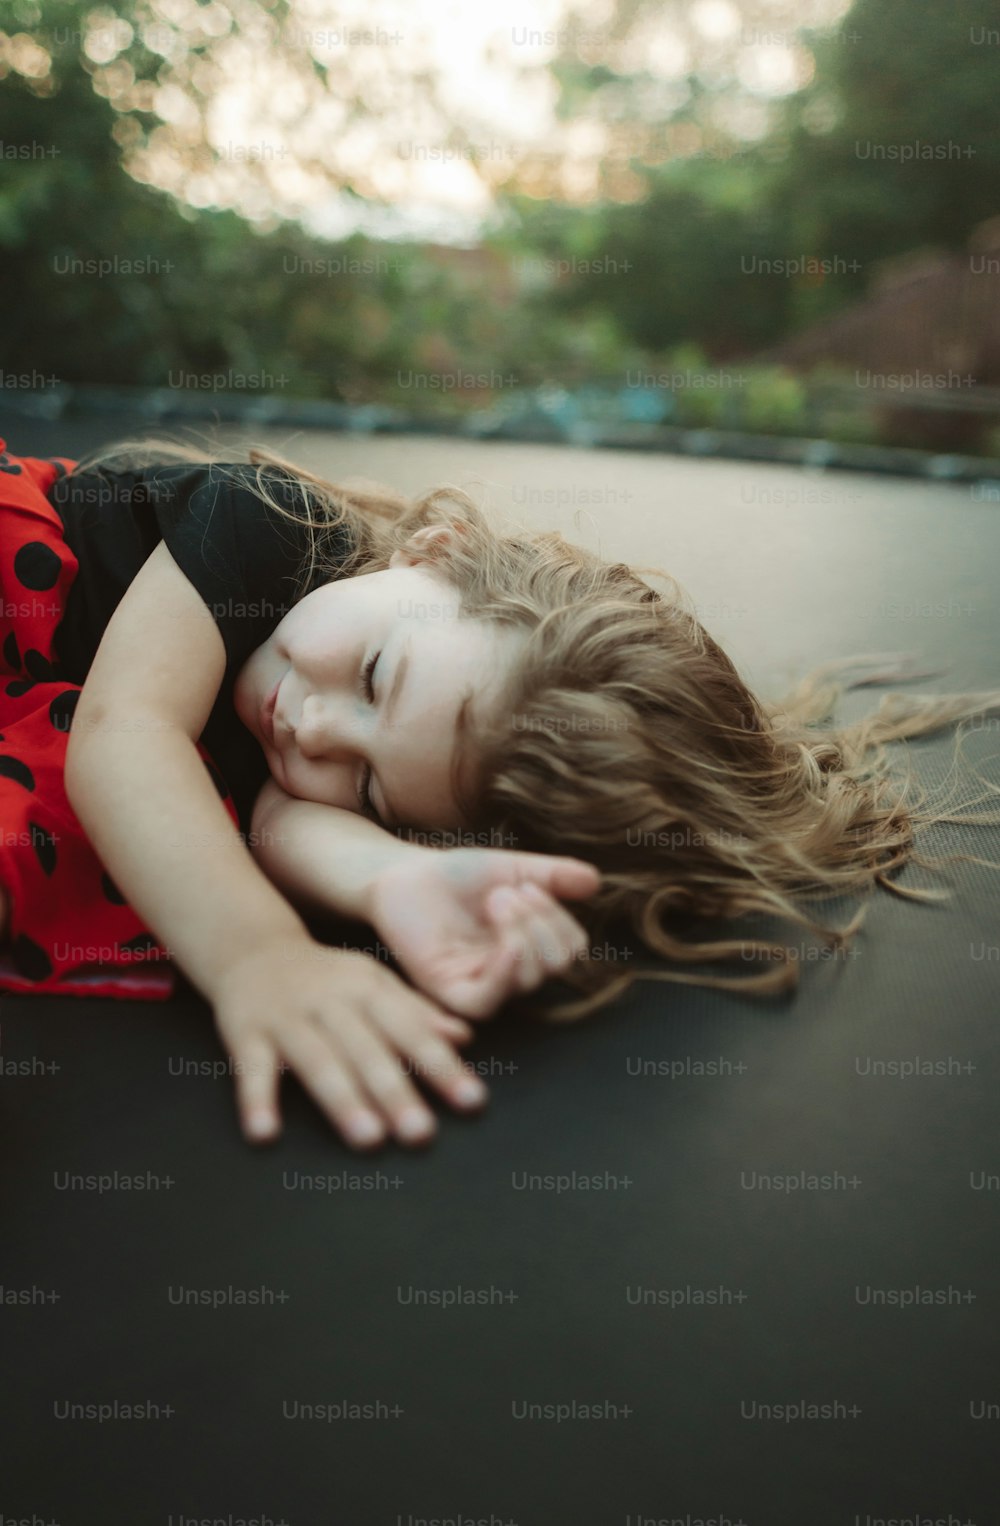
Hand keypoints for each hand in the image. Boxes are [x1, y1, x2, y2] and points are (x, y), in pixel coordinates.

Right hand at [211, 935, 487, 1150]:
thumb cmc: (325, 977)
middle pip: (367, 1051)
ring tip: (368, 1139)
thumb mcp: (373, 982)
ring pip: (318, 1061)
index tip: (472, 1101)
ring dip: (342, 1100)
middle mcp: (331, 1003)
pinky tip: (265, 1134)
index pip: (412, 1032)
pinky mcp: (246, 1033)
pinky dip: (256, 1101)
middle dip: (396, 1092)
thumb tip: (464, 1038)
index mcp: (368, 990)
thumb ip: (416, 1011)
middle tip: (421, 1133)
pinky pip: (251, 1069)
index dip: (443, 1066)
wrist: (252, 949)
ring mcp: (287, 1018)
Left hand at [367, 847, 601, 1019]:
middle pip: (554, 966)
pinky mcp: (448, 992)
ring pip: (526, 981)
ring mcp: (479, 984)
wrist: (404, 873)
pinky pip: (487, 1002)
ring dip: (522, 932)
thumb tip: (595, 881)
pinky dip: (504, 974)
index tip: (529, 885)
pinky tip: (506, 944)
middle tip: (508, 892)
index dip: (560, 919)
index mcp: (528, 947)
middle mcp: (508, 971)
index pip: (569, 950)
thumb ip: (553, 875)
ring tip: (495, 899)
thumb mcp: (512, 868)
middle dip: (541, 922)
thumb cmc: (456, 874)